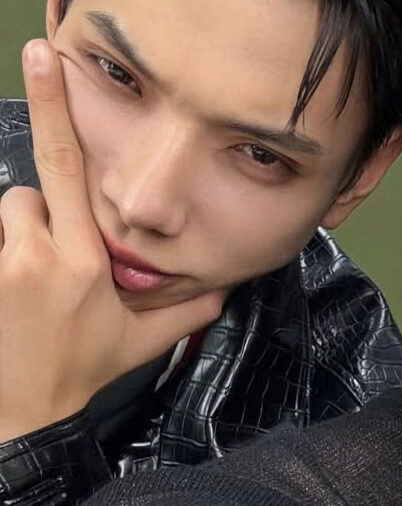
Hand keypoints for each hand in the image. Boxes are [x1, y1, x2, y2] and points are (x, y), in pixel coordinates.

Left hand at [0, 40, 224, 440]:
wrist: (22, 412)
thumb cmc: (83, 370)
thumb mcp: (142, 341)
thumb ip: (190, 310)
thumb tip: (227, 290)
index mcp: (85, 260)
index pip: (67, 168)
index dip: (55, 110)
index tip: (43, 60)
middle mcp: (37, 253)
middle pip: (32, 194)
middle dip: (47, 214)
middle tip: (58, 263)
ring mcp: (1, 265)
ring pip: (11, 217)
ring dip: (24, 237)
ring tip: (37, 283)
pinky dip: (9, 260)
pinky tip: (19, 299)